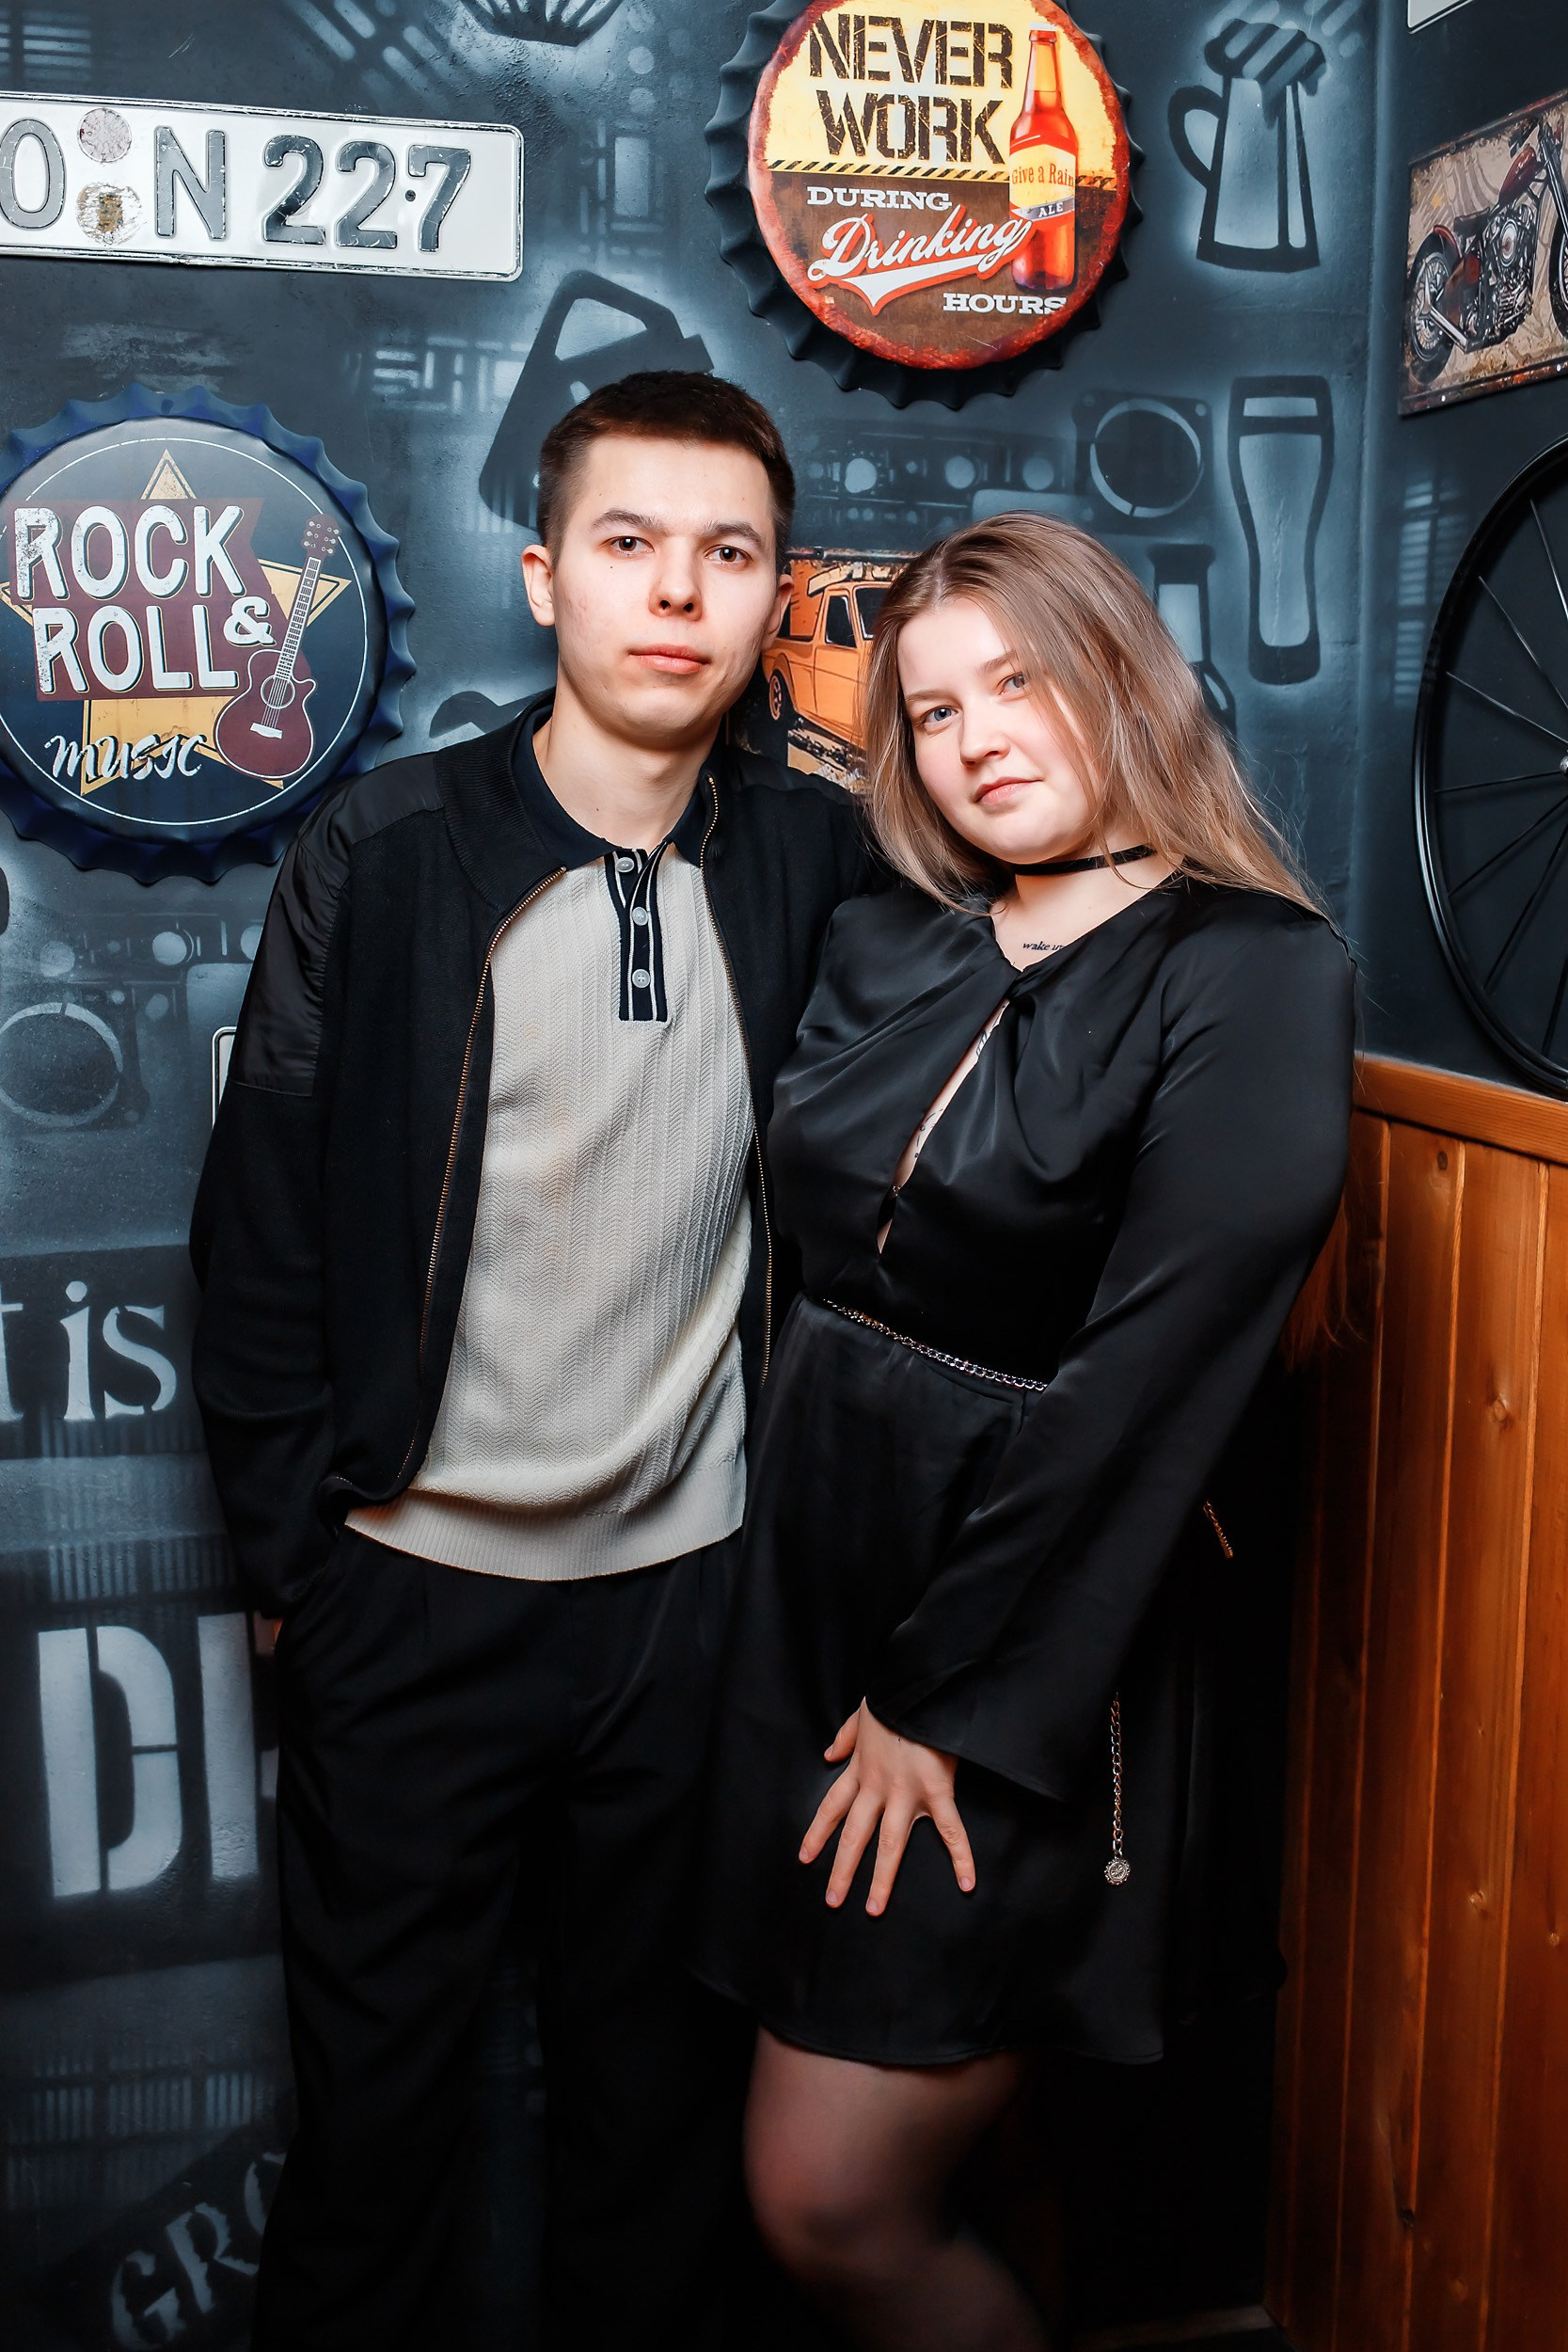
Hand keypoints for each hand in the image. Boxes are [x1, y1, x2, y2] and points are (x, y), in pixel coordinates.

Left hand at [799, 1700, 975, 1916]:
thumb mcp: (861, 1714)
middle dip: (842, 1869)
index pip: (831, 1807)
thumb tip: (828, 1754)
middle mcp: (877, 1787)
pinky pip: (951, 1830)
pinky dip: (961, 1857)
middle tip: (832, 1900)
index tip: (805, 1858)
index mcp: (860, 1769)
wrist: (922, 1686)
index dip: (818, 1834)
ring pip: (890, 1843)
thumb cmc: (895, 1697)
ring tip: (873, 1908)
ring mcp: (907, 1793)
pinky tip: (966, 1883)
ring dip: (881, 1878)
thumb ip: (845, 1737)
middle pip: (855, 1835)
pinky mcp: (938, 1791)